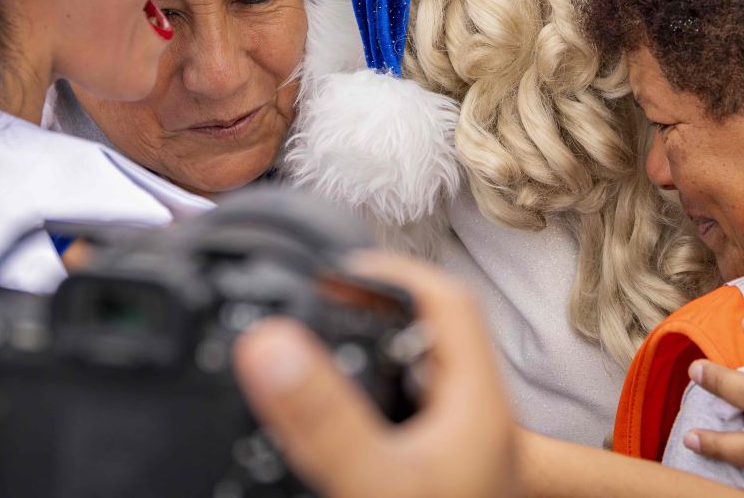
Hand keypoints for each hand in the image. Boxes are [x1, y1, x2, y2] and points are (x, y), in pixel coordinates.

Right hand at [234, 253, 517, 497]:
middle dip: (362, 321)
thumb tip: (269, 340)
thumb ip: (324, 416)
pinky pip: (399, 434)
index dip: (388, 271)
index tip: (330, 268)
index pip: (444, 301)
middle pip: (423, 342)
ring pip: (409, 392)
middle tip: (302, 315)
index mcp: (474, 405)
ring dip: (359, 374)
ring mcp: (455, 460)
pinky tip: (320, 440)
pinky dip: (361, 422)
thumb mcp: (376, 484)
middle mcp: (471, 427)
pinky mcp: (436, 485)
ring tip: (300, 368)